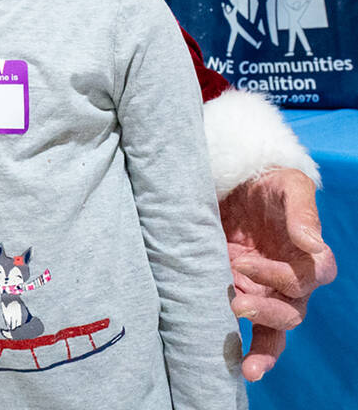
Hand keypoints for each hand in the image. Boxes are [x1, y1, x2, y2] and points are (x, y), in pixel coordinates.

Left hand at [220, 167, 336, 380]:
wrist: (231, 181)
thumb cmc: (266, 181)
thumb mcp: (287, 183)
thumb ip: (301, 210)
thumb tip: (312, 243)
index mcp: (308, 254)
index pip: (313, 275)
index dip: (282, 275)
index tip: (244, 261)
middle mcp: (290, 279)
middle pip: (292, 310)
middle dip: (267, 312)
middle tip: (237, 303)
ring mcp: (266, 290)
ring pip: (275, 330)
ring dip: (262, 345)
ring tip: (241, 358)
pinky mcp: (241, 293)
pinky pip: (252, 331)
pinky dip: (248, 349)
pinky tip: (237, 363)